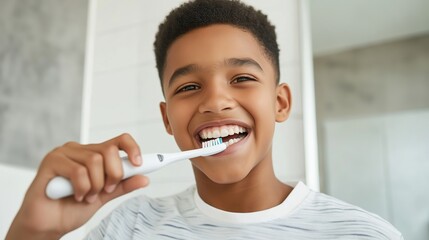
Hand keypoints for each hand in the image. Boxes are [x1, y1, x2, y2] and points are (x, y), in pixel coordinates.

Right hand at [6, 133, 149, 239]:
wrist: (48, 224)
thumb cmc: (72, 208)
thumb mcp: (104, 196)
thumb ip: (122, 186)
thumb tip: (144, 178)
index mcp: (95, 154)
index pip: (119, 141)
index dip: (133, 148)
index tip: (140, 164)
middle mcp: (80, 150)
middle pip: (109, 151)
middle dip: (113, 175)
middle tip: (105, 190)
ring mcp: (65, 153)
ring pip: (95, 161)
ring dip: (95, 186)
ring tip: (86, 197)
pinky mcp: (52, 161)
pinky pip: (78, 171)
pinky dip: (81, 188)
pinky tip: (75, 196)